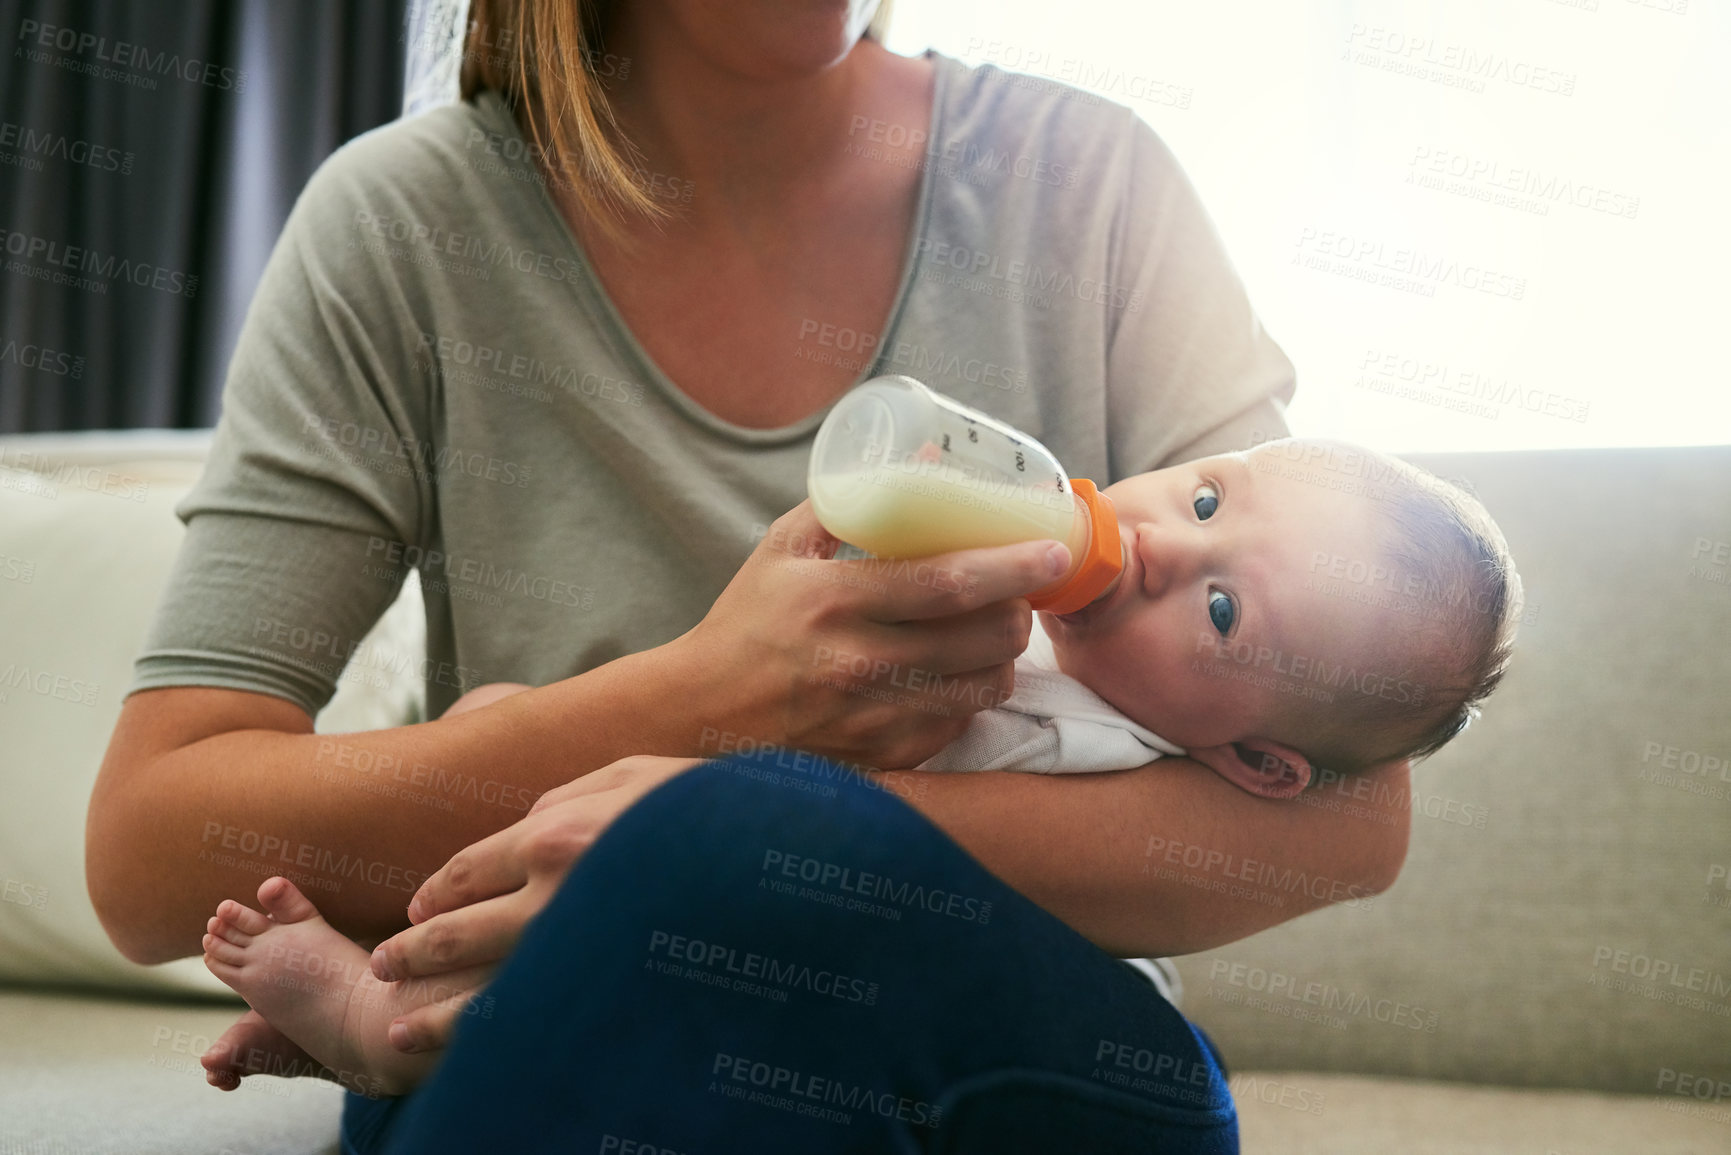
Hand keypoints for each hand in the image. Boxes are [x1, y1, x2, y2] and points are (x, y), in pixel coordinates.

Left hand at [367, 755, 701, 1051]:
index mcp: (554, 835)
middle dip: (413, 951)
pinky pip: (536, 1019)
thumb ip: (567, 795)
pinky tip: (469, 1057)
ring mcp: (577, 948)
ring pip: (483, 990)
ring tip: (397, 1031)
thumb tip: (523, 823)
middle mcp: (553, 894)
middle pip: (459, 931)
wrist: (768, 849)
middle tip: (384, 965)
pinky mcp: (606, 986)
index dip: (436, 892)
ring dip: (434, 1013)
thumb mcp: (631, 774)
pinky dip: (493, 1041)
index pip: (468, 870)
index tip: (416, 908)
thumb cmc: (701, 804)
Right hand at [670, 500, 1069, 769]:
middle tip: (1020, 594)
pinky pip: (958, 724)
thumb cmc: (748, 620)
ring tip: (991, 634)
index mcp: (836, 602)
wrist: (701, 712)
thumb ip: (852, 502)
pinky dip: (968, 695)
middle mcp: (859, 664)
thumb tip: (926, 457)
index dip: (1013, 566)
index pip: (949, 583)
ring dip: (1003, 656)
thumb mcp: (785, 548)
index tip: (1053, 551)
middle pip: (984, 638)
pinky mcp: (883, 758)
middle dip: (1019, 611)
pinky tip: (952, 676)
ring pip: (984, 686)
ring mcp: (874, 719)